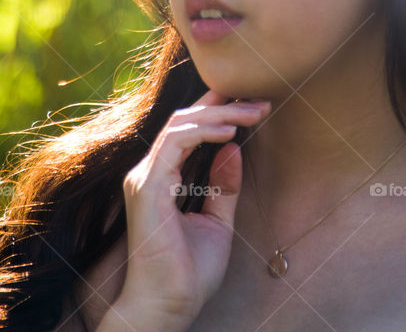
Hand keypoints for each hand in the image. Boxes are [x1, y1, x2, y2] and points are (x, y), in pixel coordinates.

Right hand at [113, 90, 271, 328]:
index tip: (246, 98)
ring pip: (180, 126)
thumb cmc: (188, 273)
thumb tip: (234, 149)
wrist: (168, 306)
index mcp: (161, 180)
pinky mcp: (148, 188)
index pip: (185, 131)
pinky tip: (230, 132)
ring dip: (219, 114)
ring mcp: (145, 179)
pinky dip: (203, 132)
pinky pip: (175, 144)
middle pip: (184, 122)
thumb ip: (222, 186)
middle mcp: (149, 174)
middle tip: (259, 101)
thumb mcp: (217, 222)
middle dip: (223, 106)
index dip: (213, 108)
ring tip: (252, 112)